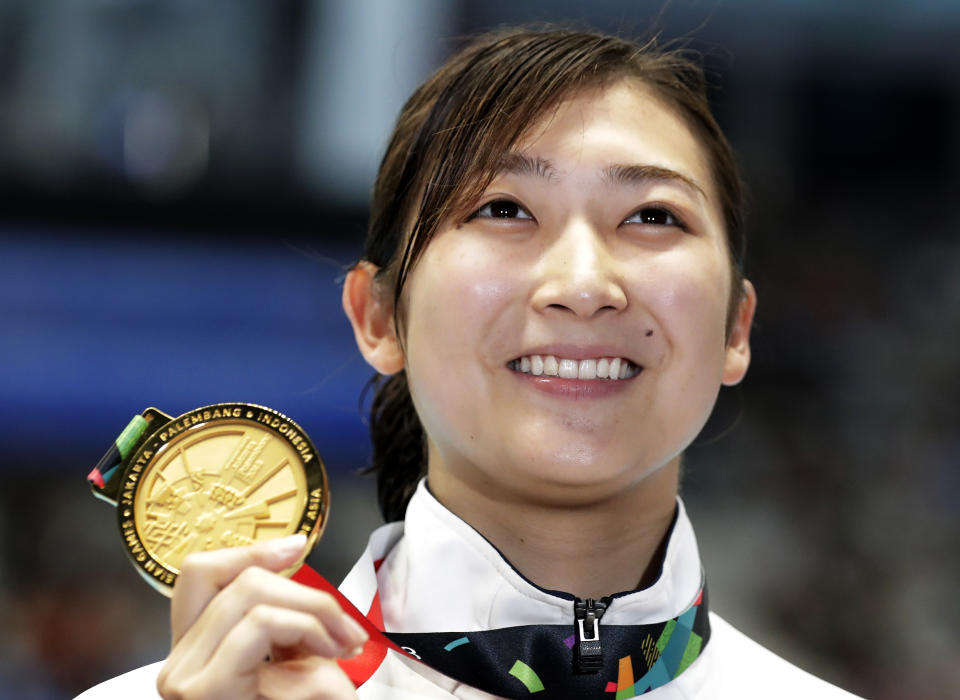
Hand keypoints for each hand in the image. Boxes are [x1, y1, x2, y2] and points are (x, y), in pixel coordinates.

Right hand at [156, 534, 367, 698]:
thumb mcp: (295, 665)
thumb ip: (285, 623)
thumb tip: (291, 558)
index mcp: (197, 653)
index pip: (199, 576)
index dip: (249, 550)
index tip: (299, 546)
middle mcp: (178, 666)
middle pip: (239, 581)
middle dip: (307, 592)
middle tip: (347, 631)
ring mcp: (185, 680)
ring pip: (252, 594)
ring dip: (313, 612)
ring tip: (342, 648)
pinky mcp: (203, 692)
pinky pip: (261, 624)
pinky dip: (306, 630)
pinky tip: (328, 661)